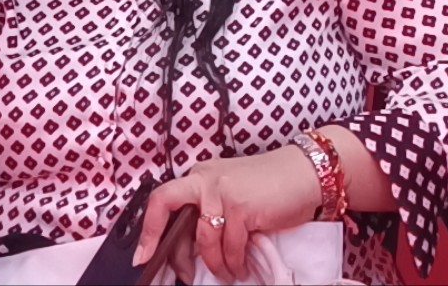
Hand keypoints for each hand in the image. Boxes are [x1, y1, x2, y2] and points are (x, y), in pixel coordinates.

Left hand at [133, 146, 321, 283]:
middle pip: (166, 203)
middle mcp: (205, 178)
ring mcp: (221, 189)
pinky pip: (230, 247)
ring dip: (217, 264)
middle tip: (180, 274)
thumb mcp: (232, 194)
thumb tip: (189, 249)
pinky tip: (243, 265)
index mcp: (201, 175)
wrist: (304, 173)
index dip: (149, 228)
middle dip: (167, 244)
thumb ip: (210, 212)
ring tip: (230, 271)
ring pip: (204, 240)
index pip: (163, 198)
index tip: (142, 254)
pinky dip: (236, 263)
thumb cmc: (270, 186)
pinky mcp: (240, 205)